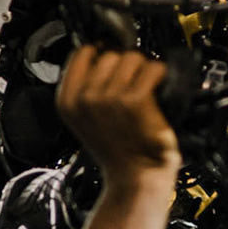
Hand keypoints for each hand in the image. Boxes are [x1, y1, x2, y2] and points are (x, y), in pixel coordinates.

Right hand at [56, 46, 180, 186]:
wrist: (135, 177)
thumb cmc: (116, 149)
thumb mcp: (83, 119)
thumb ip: (84, 86)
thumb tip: (101, 50)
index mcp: (67, 101)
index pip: (83, 52)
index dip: (101, 55)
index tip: (112, 66)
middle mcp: (85, 98)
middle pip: (110, 53)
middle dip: (124, 65)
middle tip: (132, 86)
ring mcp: (110, 98)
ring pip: (132, 57)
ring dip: (143, 70)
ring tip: (145, 91)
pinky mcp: (136, 100)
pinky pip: (152, 68)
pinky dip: (160, 76)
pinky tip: (157, 92)